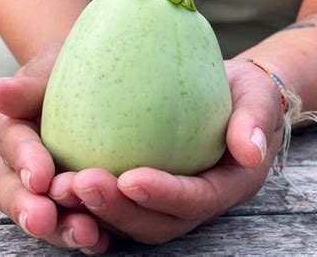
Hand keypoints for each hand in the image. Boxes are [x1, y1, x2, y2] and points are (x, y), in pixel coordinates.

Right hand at [0, 42, 108, 253]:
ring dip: (61, 228)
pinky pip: (74, 219)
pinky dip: (86, 234)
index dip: (24, 159)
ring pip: (42, 213)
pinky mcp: (72, 199)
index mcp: (11, 128)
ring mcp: (45, 186)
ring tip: (86, 236)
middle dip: (29, 208)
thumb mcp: (50, 69)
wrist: (92, 83)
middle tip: (45, 219)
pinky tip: (104, 240)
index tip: (40, 176)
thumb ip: (27, 86)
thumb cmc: (67, 72)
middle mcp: (21, 163)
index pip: (12, 143)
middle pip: (15, 191)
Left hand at [48, 59, 284, 243]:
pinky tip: (58, 179)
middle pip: (158, 222)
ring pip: (131, 221)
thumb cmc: (244, 95)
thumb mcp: (258, 98)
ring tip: (58, 186)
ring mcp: (170, 198)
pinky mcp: (148, 189)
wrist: (230, 94)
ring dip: (95, 210)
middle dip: (118, 210)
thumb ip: (255, 120)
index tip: (130, 178)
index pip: (197, 199)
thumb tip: (249, 150)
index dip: (165, 194)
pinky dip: (89, 200)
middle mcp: (197, 201)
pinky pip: (118, 204)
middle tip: (77, 184)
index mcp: (227, 185)